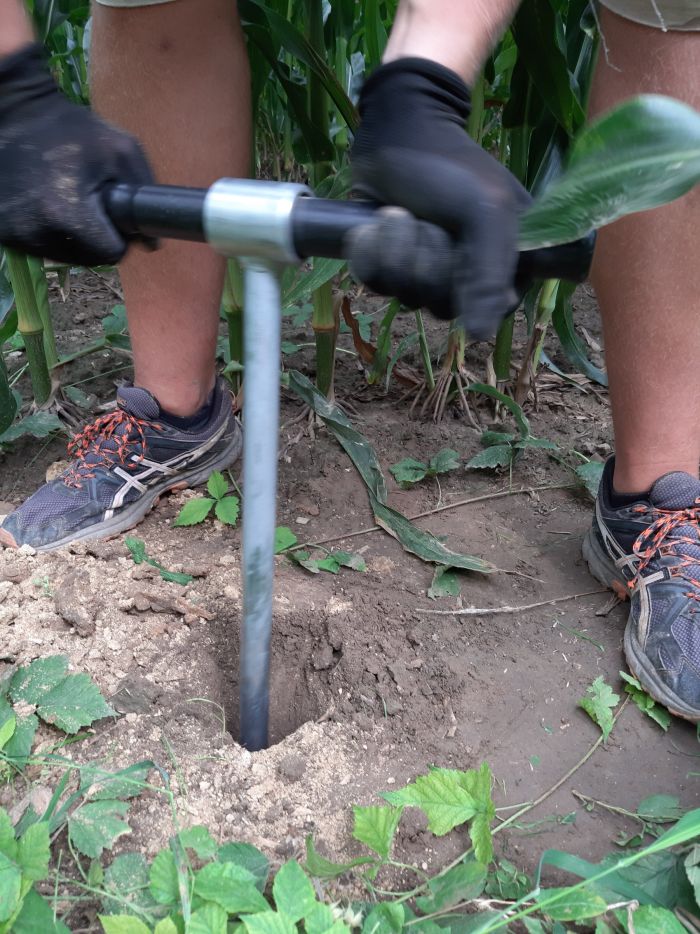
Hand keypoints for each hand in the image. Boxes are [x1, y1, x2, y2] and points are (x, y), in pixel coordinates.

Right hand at [0, 43, 153, 264]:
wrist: (11, 113)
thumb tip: (153, 243)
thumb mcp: (120, 150)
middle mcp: (37, 234)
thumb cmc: (70, 129)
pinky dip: (50, 232)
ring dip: (74, 236)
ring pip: (66, 256)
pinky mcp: (2, 233)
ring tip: (66, 199)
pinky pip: (42, 247)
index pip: (112, 253)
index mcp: (67, 216)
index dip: (119, 234)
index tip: (112, 212)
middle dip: (97, 237)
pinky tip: (45, 203)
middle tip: (89, 202)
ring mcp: (16, 237)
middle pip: (89, 259)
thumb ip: (144, 193)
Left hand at [349, 58, 530, 339]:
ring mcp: (425, 271)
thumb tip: (480, 335)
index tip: (462, 246)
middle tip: (428, 223)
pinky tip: (375, 225)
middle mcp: (467, 274)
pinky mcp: (388, 265)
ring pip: (407, 297)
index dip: (469, 285)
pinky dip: (370, 254)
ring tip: (399, 214)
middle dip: (428, 262)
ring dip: (397, 252)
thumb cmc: (450, 166)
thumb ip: (489, 272)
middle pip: (442, 307)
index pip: (491, 310)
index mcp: (505, 263)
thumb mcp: (485, 211)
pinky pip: (376, 285)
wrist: (398, 128)